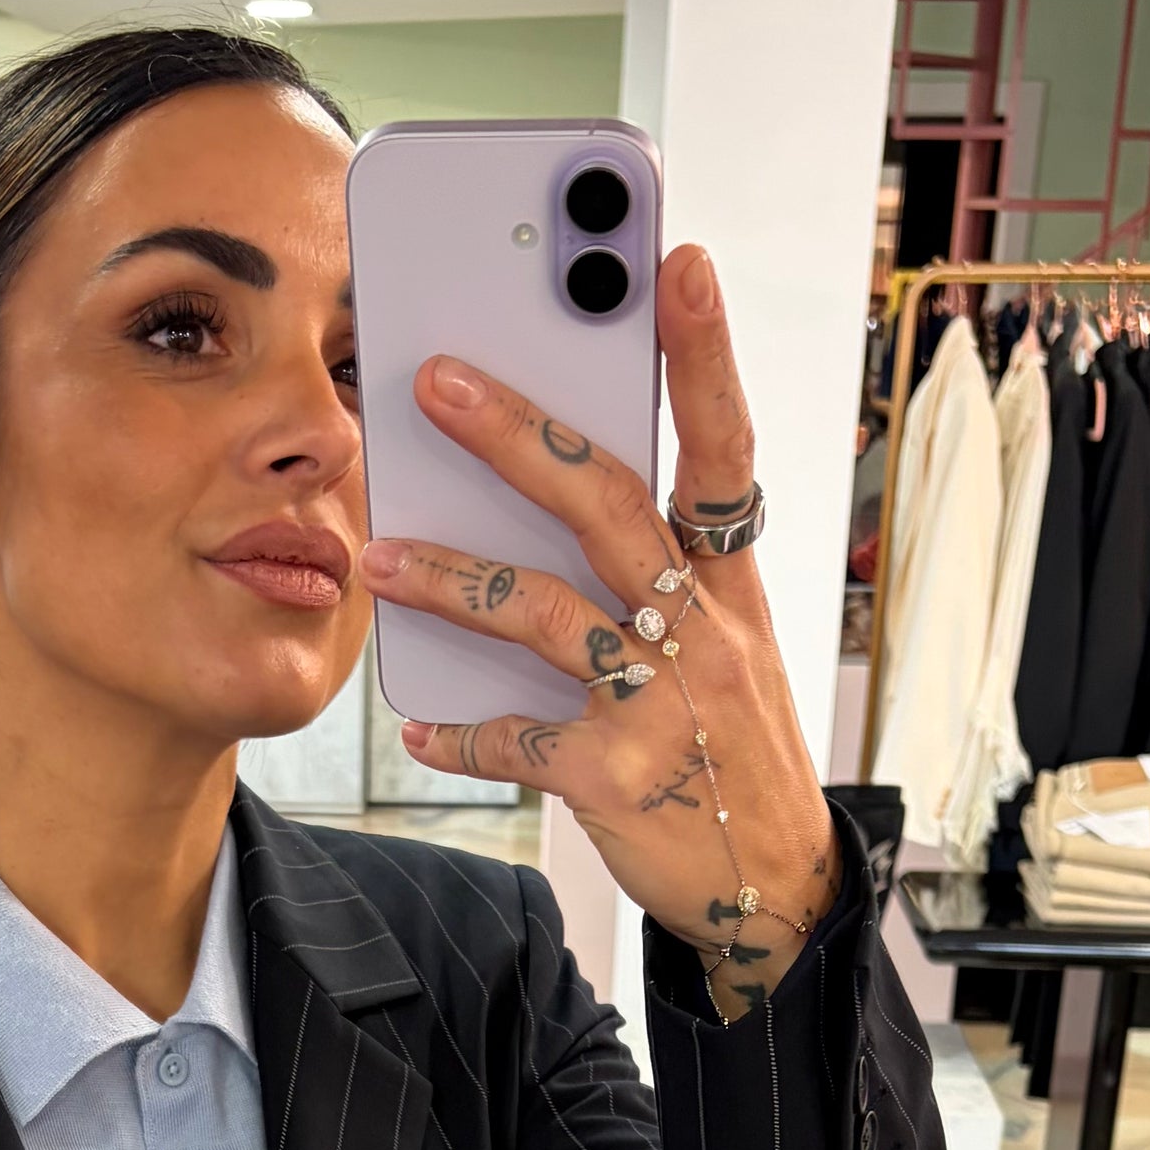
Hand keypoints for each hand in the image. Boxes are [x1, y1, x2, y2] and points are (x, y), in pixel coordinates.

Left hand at [357, 244, 842, 1021]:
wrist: (772, 884)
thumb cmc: (730, 746)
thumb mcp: (724, 642)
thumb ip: (657, 566)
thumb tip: (554, 486)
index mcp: (728, 581)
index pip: (723, 446)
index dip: (704, 355)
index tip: (678, 264)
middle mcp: (701, 627)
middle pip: (602, 502)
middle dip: (514, 433)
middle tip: (433, 378)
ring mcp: (659, 700)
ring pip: (540, 613)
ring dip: (447, 577)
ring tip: (378, 554)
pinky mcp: (614, 776)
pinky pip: (518, 739)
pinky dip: (460, 733)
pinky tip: (417, 724)